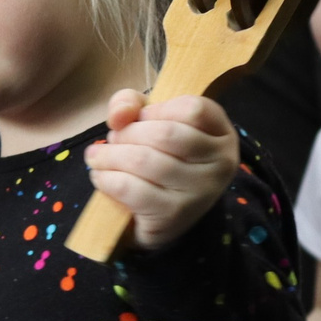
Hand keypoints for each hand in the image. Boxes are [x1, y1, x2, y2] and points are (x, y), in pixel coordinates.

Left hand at [84, 92, 240, 251]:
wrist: (164, 216)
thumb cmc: (161, 159)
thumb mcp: (151, 122)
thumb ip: (132, 104)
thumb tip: (120, 113)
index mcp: (222, 134)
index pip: (193, 109)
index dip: (157, 109)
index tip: (140, 119)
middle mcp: (220, 163)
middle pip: (166, 134)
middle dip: (128, 133)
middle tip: (113, 139)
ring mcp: (200, 192)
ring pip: (145, 161)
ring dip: (110, 155)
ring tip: (98, 157)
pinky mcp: (174, 215)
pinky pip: (132, 189)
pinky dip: (107, 179)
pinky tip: (101, 176)